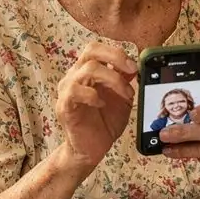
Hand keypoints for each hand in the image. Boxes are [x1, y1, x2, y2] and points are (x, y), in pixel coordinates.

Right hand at [56, 42, 136, 172]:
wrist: (91, 150)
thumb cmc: (104, 122)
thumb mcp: (122, 98)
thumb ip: (125, 80)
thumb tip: (135, 65)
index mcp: (87, 71)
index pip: (97, 48)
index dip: (117, 53)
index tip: (135, 66)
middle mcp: (75, 76)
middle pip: (90, 50)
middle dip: (115, 56)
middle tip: (131, 70)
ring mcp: (67, 90)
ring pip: (88, 69)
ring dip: (112, 79)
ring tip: (125, 95)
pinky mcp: (64, 106)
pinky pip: (75, 91)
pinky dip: (92, 95)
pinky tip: (102, 104)